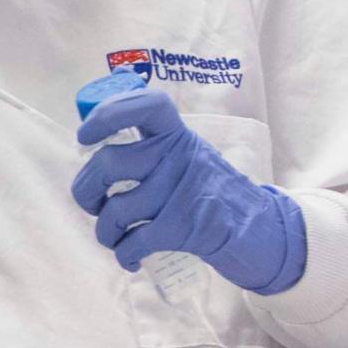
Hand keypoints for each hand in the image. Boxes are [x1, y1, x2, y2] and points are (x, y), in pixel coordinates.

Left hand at [72, 88, 306, 294]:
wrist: (263, 231)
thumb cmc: (212, 191)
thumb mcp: (188, 152)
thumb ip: (154, 134)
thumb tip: (115, 91)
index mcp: (178, 135)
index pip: (146, 105)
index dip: (108, 114)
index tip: (84, 135)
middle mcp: (181, 157)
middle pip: (110, 163)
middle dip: (85, 190)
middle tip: (91, 203)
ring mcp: (186, 192)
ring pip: (117, 209)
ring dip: (104, 231)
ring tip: (113, 236)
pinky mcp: (189, 228)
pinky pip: (134, 241)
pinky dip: (123, 254)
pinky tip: (128, 257)